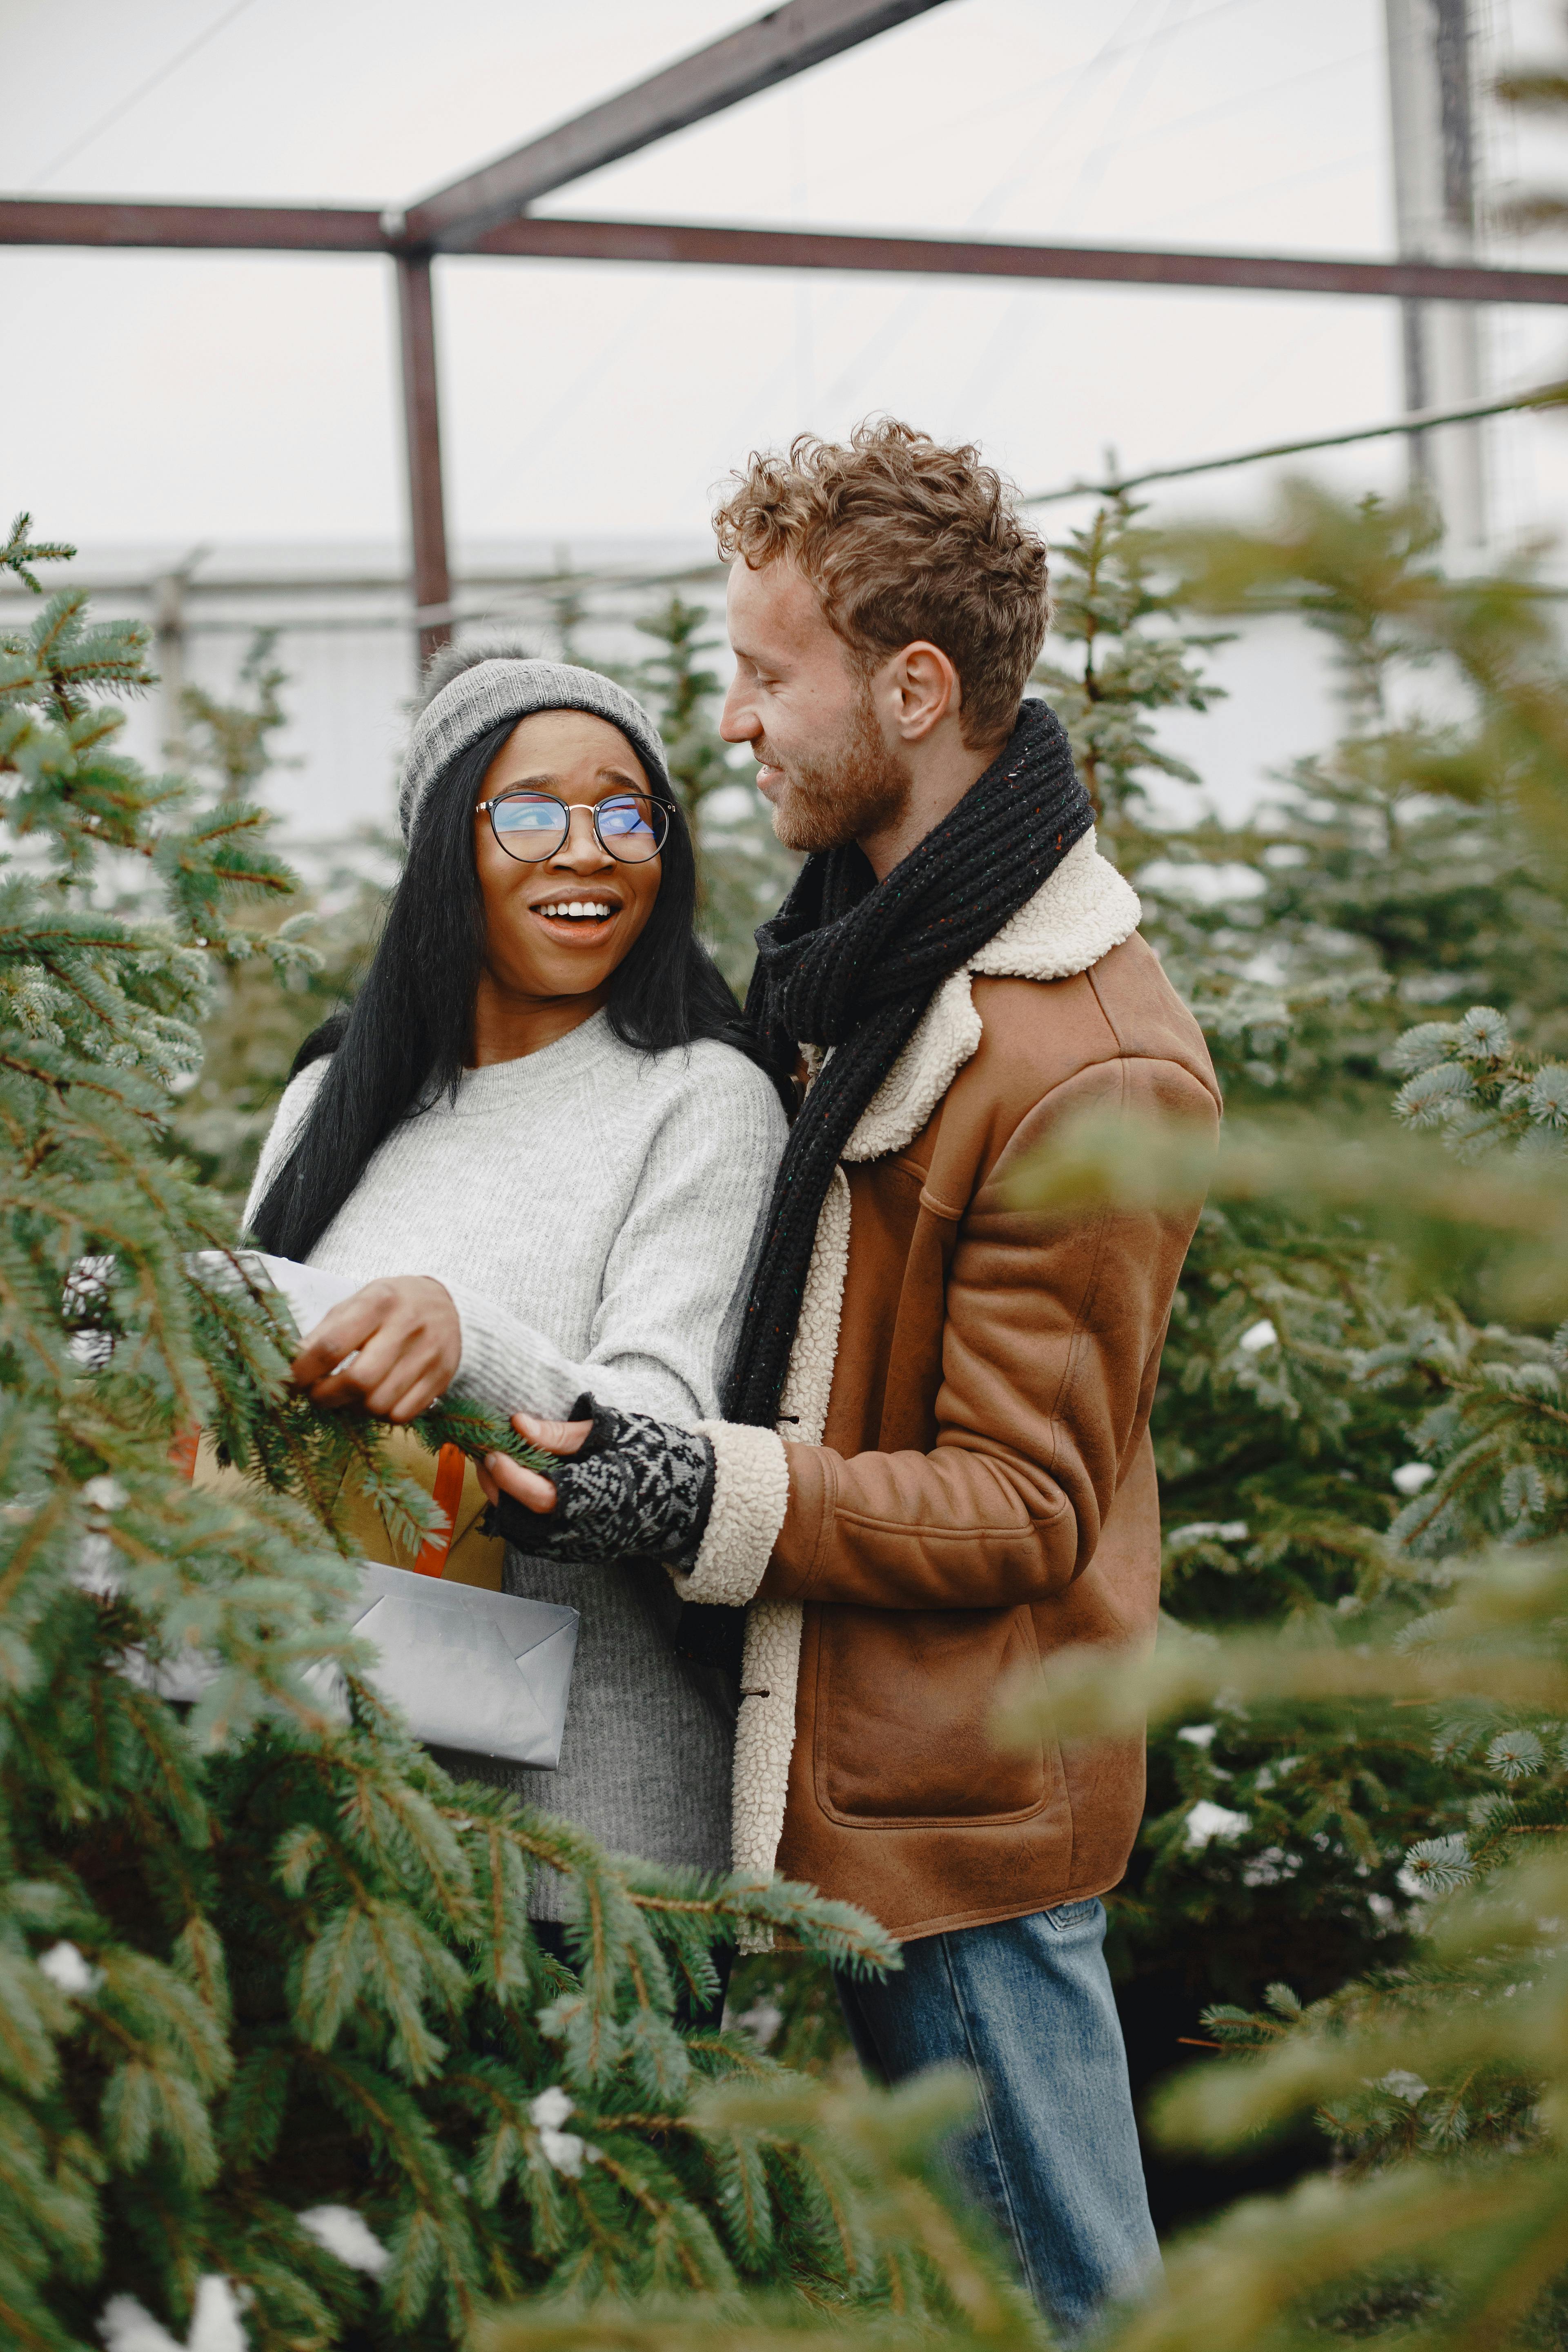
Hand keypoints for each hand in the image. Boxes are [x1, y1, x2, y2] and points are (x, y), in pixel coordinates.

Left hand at [289, 1275, 460, 1423]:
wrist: (446, 1303)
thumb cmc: (389, 1305)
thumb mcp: (355, 1304)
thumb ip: (324, 1333)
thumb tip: (292, 1366)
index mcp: (378, 1302)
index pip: (332, 1346)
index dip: (304, 1372)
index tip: (291, 1383)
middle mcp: (407, 1327)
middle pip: (358, 1381)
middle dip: (327, 1397)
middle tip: (317, 1395)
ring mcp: (428, 1355)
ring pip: (379, 1404)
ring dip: (353, 1408)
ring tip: (348, 1395)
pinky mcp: (441, 1377)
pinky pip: (401, 1415)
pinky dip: (380, 1415)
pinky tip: (375, 1398)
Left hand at [477, 1396, 715, 1567]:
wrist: (683, 1496)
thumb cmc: (649, 1455)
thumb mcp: (612, 1431)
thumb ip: (562, 1433)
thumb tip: (518, 1423)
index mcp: (605, 1495)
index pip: (545, 1496)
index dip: (512, 1475)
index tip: (493, 1450)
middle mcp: (591, 1530)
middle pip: (526, 1520)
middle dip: (498, 1488)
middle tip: (487, 1455)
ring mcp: (584, 1548)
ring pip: (524, 1535)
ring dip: (503, 1503)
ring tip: (496, 1469)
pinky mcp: (578, 1555)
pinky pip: (535, 1542)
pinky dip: (518, 1517)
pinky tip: (515, 1489)